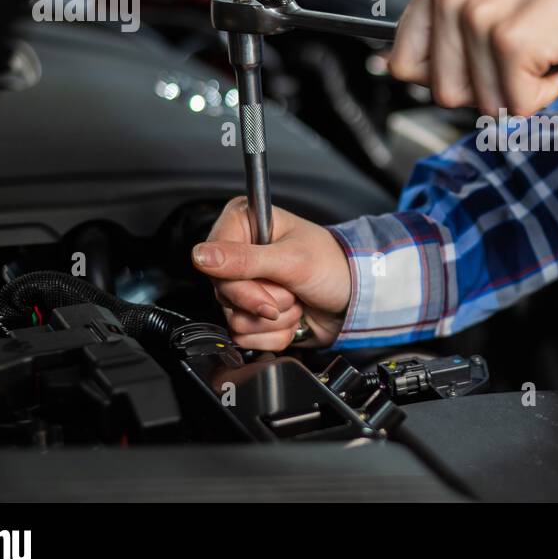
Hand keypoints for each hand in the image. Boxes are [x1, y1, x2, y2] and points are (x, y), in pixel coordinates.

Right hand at [191, 197, 350, 349]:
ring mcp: (245, 285)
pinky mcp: (251, 313)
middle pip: (223, 291)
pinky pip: (245, 335)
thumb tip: (201, 255)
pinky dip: (274, 334)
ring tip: (296, 301)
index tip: (266, 288)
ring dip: (274, 319)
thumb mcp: (292, 260)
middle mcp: (239, 253)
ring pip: (233, 317)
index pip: (213, 257)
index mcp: (245, 223)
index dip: (239, 281)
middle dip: (264, 300)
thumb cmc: (334, 266)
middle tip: (291, 292)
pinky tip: (293, 318)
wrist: (356, 300)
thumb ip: (245, 260)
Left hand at [388, 0, 557, 116]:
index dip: (444, 77)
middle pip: (444, 93)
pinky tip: (557, 54)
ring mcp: (478, 18)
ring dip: (522, 87)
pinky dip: (547, 91)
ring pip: (483, 103)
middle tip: (520, 51)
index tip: (478, 62)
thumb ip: (443, 30)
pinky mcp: (510, 43)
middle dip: (488, 85)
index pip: (403, 64)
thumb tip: (396, 69)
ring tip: (541, 46)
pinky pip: (517, 105)